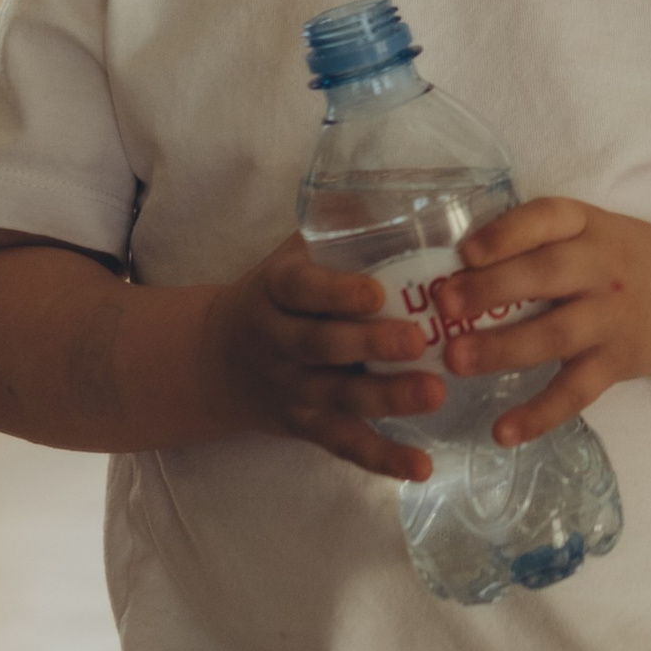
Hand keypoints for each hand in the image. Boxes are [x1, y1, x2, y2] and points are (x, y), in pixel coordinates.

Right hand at [199, 235, 446, 479]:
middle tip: (417, 340)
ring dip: (387, 398)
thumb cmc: (279, 293)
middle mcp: (277, 342)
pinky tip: (421, 468)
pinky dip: (382, 459)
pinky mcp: (307, 426)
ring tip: (434, 394)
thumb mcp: (294, 253)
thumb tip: (411, 182)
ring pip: (337, 397)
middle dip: (369, 345)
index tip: (376, 291)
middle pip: (321, 347)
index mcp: (276, 290)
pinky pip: (345, 444)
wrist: (215, 359)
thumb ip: (342, 228)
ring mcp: (292, 389)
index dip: (335, 292)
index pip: (302, 290)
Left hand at [439, 197, 650, 441]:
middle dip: (492, 290)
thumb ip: (531, 242)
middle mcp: (601, 267)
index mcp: (585, 225)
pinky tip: (503, 432)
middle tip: (444, 306)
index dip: (506, 235)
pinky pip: (575, 392)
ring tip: (455, 361)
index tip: (466, 253)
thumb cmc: (614, 258)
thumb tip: (449, 270)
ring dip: (503, 348)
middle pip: (546, 275)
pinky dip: (539, 414)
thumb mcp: (585, 232)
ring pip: (556, 334)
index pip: (546, 219)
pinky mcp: (616, 363)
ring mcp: (610, 318)